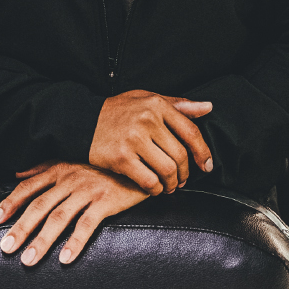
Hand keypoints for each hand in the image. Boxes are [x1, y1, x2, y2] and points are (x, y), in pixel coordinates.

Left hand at [0, 161, 148, 265]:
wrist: (140, 158)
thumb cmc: (104, 163)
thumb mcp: (73, 159)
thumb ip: (44, 168)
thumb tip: (18, 173)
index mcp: (60, 169)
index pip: (29, 187)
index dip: (11, 203)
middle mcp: (70, 179)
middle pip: (39, 205)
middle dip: (21, 228)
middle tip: (6, 248)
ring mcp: (88, 190)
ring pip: (59, 217)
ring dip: (41, 240)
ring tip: (28, 260)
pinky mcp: (106, 201)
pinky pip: (87, 224)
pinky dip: (75, 242)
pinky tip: (65, 258)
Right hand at [88, 89, 212, 194]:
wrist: (81, 120)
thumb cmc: (117, 111)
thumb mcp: (146, 99)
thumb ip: (178, 104)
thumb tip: (207, 107)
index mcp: (157, 105)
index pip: (190, 131)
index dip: (203, 152)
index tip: (207, 165)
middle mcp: (147, 121)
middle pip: (180, 155)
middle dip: (185, 173)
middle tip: (182, 180)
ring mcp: (134, 140)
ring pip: (167, 170)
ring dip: (172, 183)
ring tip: (169, 186)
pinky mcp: (121, 158)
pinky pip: (149, 181)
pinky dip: (155, 189)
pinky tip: (154, 188)